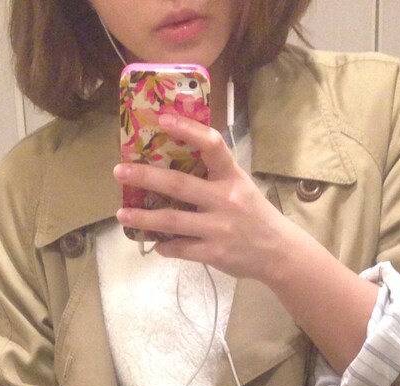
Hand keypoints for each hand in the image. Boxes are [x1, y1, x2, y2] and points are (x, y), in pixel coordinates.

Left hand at [114, 112, 294, 282]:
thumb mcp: (240, 186)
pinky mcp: (214, 252)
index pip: (211, 145)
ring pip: (173, 220)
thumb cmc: (254, 215)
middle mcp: (225, 199)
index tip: (161, 119)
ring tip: (122, 214)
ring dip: (143, 217)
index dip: (187, 129)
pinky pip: (181, 248)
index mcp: (232, 177)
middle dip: (146, 176)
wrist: (278, 252)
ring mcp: (218, 228)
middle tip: (120, 170)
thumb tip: (173, 163)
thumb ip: (213, 176)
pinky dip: (165, 246)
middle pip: (179, 184)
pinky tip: (155, 244)